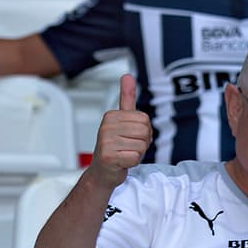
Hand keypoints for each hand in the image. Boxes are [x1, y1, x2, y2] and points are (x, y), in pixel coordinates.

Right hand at [89, 74, 151, 188]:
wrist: (102, 172)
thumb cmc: (115, 146)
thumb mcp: (122, 120)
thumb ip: (126, 98)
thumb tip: (127, 76)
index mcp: (111, 116)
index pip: (145, 120)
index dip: (144, 131)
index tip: (131, 136)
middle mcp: (106, 127)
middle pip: (145, 131)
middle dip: (142, 142)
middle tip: (129, 147)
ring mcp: (105, 142)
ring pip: (141, 145)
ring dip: (138, 153)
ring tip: (125, 153)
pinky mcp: (108, 157)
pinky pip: (135, 158)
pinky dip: (133, 163)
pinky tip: (122, 162)